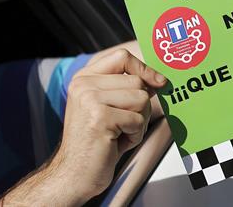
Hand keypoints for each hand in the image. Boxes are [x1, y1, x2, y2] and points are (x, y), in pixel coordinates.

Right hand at [0, 48, 166, 205]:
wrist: (74, 174)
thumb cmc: (96, 141)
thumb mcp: (106, 106)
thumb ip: (124, 87)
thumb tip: (158, 78)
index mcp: (84, 78)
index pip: (122, 57)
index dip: (144, 68)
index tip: (158, 81)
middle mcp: (84, 85)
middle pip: (138, 81)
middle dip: (141, 106)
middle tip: (124, 124)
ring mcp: (90, 100)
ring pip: (141, 99)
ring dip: (139, 121)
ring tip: (119, 133)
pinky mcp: (100, 118)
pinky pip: (138, 120)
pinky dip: (135, 135)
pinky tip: (116, 143)